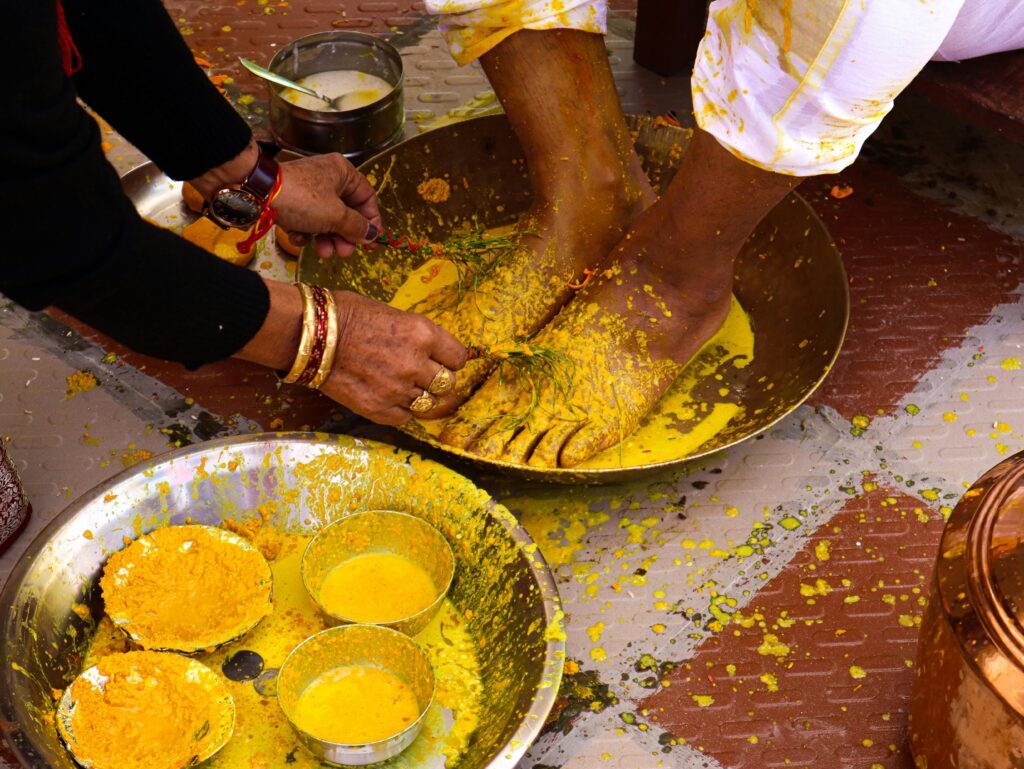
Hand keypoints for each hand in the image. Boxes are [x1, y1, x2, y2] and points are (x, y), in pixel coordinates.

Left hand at [274, 154, 381, 257]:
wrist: (257, 193)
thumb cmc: (303, 199)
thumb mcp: (336, 216)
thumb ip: (357, 227)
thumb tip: (373, 235)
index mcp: (343, 173)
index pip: (367, 198)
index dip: (372, 222)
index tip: (372, 242)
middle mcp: (328, 178)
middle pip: (346, 212)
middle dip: (345, 236)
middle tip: (343, 252)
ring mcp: (309, 190)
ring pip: (326, 219)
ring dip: (326, 239)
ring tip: (322, 251)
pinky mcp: (292, 200)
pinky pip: (307, 220)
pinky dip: (305, 232)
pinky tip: (297, 236)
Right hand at [318, 291, 467, 424]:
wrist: (310, 335)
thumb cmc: (347, 315)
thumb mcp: (393, 315)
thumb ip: (417, 337)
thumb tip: (433, 351)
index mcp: (423, 335)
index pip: (458, 358)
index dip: (450, 359)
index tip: (443, 359)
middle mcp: (416, 364)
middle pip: (447, 384)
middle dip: (438, 378)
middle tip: (423, 373)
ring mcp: (398, 389)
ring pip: (428, 402)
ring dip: (420, 395)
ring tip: (402, 384)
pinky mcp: (379, 409)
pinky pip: (406, 416)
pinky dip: (401, 409)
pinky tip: (389, 395)